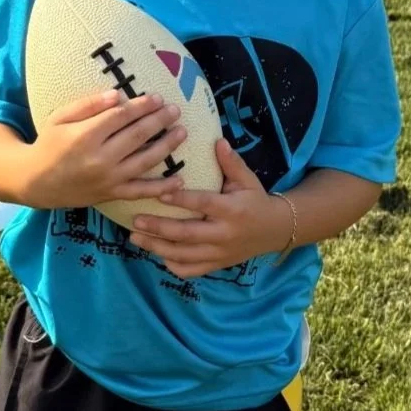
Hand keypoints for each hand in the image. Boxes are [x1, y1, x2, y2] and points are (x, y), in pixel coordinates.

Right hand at [26, 90, 187, 210]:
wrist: (36, 182)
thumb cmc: (49, 144)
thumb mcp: (60, 118)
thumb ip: (88, 105)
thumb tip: (118, 94)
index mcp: (85, 136)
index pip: (120, 117)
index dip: (141, 106)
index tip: (156, 97)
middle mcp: (99, 158)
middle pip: (136, 136)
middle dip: (158, 121)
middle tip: (175, 109)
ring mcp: (107, 179)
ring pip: (144, 161)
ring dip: (166, 146)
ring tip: (182, 132)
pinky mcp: (111, 194)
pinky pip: (140, 192)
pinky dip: (161, 188)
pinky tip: (179, 180)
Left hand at [128, 139, 292, 278]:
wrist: (274, 230)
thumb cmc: (256, 199)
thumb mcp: (248, 179)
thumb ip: (231, 162)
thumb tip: (218, 141)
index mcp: (232, 210)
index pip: (203, 204)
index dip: (181, 200)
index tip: (159, 193)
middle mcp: (224, 234)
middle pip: (187, 234)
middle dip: (159, 228)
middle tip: (135, 220)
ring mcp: (219, 254)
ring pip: (184, 255)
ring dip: (157, 248)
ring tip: (136, 238)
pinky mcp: (216, 265)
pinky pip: (190, 270)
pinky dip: (172, 265)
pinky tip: (157, 254)